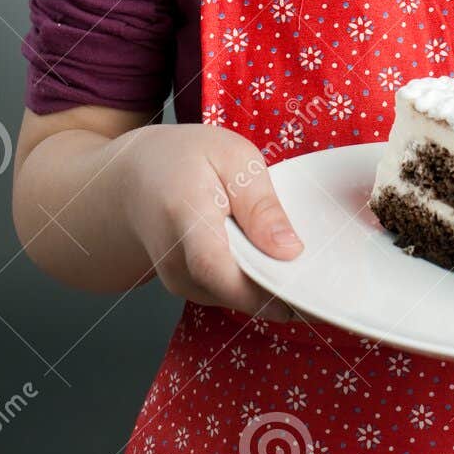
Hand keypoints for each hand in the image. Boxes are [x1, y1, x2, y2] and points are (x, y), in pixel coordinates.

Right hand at [113, 123, 308, 319]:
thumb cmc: (185, 160)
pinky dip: (255, 280)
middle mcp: (175, 262)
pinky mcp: (189, 289)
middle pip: (233, 290)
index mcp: (184, 217)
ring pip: (236, 296)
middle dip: (280, 286)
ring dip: (269, 283)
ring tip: (295, 255)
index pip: (214, 266)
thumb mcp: (231, 157)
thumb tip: (290, 250)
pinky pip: (231, 293)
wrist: (134, 181)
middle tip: (319, 273)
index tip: (302, 292)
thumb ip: (260, 203)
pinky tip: (269, 256)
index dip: (259, 288)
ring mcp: (178, 281)